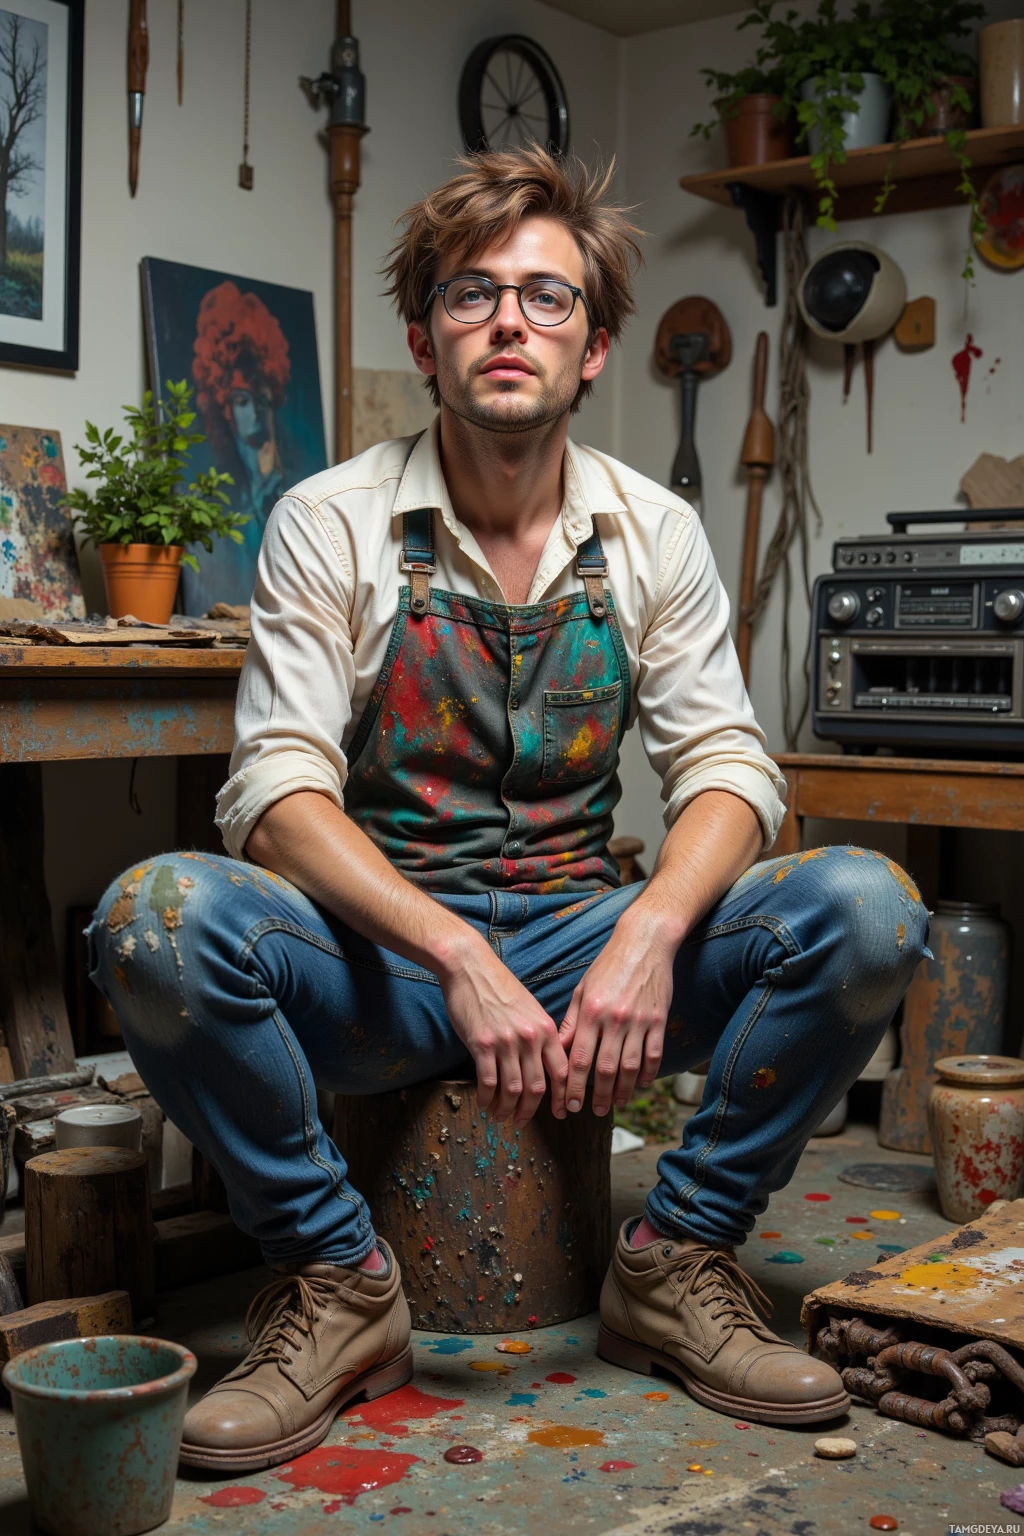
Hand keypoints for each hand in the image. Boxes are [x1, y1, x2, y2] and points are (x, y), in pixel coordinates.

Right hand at [438, 939, 567, 1125]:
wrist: (471, 967)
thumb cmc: (499, 987)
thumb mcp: (530, 1008)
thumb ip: (539, 1035)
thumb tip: (542, 1065)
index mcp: (546, 1029)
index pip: (562, 1071)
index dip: (563, 1096)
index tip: (560, 1112)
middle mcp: (530, 1038)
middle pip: (538, 1087)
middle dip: (530, 1110)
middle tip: (522, 1121)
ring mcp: (506, 1042)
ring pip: (513, 1090)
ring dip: (507, 1110)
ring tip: (500, 1117)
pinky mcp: (482, 1044)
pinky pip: (488, 1082)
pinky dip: (487, 1099)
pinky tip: (484, 1104)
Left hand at [558, 915, 676, 1116]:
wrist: (644, 943)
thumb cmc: (608, 965)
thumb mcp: (583, 989)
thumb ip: (572, 1022)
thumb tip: (559, 1050)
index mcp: (591, 1012)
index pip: (580, 1059)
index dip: (573, 1086)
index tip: (569, 1104)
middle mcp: (614, 1019)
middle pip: (605, 1069)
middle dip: (597, 1095)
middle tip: (592, 1111)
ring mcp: (639, 1021)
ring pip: (631, 1067)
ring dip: (622, 1091)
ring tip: (615, 1104)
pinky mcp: (659, 1020)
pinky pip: (654, 1055)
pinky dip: (649, 1074)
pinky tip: (642, 1085)